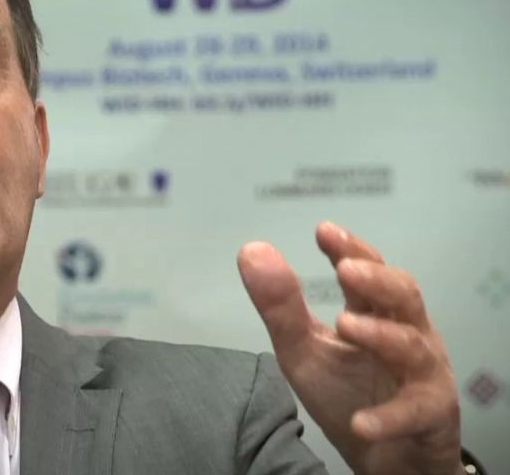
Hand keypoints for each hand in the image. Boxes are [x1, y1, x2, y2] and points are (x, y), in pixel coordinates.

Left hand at [238, 222, 462, 474]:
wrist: (384, 457)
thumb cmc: (346, 392)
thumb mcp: (302, 349)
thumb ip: (280, 305)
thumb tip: (252, 250)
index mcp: (375, 312)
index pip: (368, 270)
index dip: (350, 248)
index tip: (324, 230)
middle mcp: (407, 333)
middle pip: (404, 295)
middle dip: (377, 279)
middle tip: (346, 269)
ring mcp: (424, 374)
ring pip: (413, 347)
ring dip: (382, 334)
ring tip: (347, 324)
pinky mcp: (430, 417)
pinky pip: (414, 412)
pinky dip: (388, 417)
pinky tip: (361, 422)